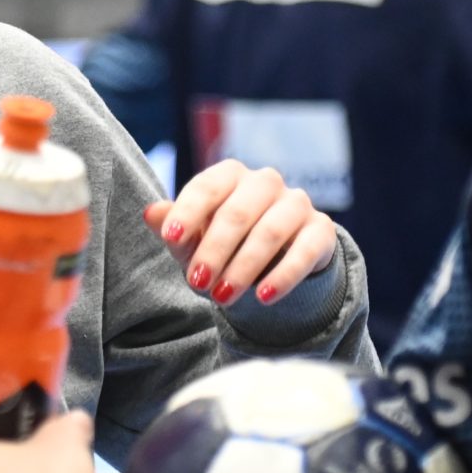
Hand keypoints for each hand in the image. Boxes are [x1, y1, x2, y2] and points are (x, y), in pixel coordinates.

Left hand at [143, 160, 334, 307]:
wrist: (277, 258)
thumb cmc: (225, 242)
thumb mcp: (195, 237)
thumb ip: (175, 226)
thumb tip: (150, 213)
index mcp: (230, 175)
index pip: (206, 186)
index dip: (187, 211)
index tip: (170, 238)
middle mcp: (265, 182)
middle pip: (237, 212)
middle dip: (214, 250)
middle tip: (197, 283)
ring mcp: (296, 203)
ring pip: (271, 231)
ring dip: (244, 267)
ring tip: (223, 297)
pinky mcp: (321, 230)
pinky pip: (306, 251)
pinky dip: (283, 275)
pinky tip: (263, 297)